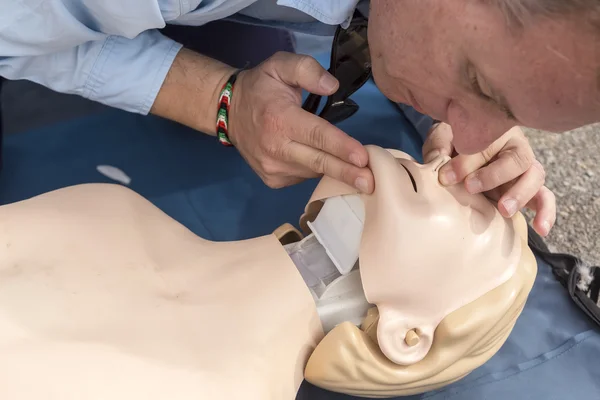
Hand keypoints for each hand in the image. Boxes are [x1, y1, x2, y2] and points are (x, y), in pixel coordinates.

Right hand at [227, 52, 373, 192]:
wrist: (227, 112)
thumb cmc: (260, 88)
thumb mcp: (280, 65)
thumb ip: (307, 70)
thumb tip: (332, 87)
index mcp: (280, 119)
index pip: (316, 135)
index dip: (341, 147)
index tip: (363, 158)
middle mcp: (275, 148)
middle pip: (318, 162)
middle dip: (347, 173)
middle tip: (371, 183)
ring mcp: (272, 168)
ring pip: (313, 171)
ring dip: (335, 169)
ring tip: (354, 167)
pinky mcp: (272, 180)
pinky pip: (303, 177)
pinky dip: (316, 170)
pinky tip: (320, 160)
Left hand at [422, 123, 555, 236]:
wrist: (460, 146)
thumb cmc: (454, 140)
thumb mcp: (443, 137)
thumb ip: (440, 147)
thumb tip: (440, 167)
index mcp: (496, 131)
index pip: (487, 145)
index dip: (466, 162)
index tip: (446, 176)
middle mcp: (515, 148)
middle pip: (518, 159)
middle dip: (494, 176)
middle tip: (470, 187)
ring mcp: (523, 170)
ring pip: (534, 178)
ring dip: (520, 195)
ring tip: (504, 210)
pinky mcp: (526, 190)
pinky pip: (543, 199)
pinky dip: (545, 213)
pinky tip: (541, 229)